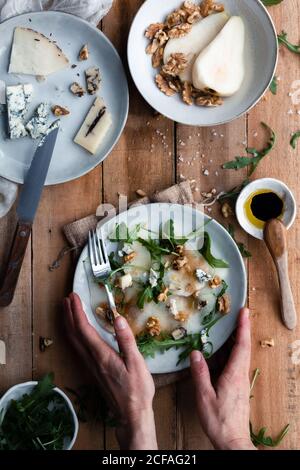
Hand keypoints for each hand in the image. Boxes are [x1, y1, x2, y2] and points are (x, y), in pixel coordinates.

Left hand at [63, 293, 156, 449]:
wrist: (131, 414)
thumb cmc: (137, 390)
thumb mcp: (136, 363)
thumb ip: (126, 340)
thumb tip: (118, 319)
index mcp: (101, 355)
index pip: (84, 329)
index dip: (77, 312)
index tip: (74, 297)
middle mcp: (91, 360)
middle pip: (74, 334)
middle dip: (69, 314)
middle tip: (67, 299)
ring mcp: (90, 367)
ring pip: (73, 342)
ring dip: (69, 324)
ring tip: (67, 311)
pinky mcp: (93, 371)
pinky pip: (78, 349)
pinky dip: (73, 336)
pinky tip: (76, 334)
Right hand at [190, 308, 255, 450]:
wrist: (232, 440)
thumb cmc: (219, 421)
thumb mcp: (204, 396)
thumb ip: (200, 373)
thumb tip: (195, 353)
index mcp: (234, 374)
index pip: (241, 345)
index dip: (242, 327)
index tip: (243, 312)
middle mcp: (239, 375)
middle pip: (242, 347)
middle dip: (240, 329)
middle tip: (235, 314)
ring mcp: (239, 381)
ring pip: (238, 356)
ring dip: (234, 341)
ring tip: (225, 329)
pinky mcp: (236, 387)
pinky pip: (234, 364)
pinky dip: (229, 354)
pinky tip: (219, 353)